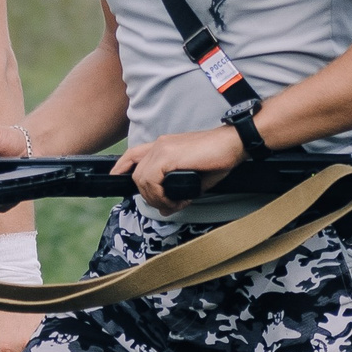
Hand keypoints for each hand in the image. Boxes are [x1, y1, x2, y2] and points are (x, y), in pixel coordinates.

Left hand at [115, 125, 246, 211]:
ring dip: (155, 198)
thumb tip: (166, 209)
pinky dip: (161, 195)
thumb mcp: (193, 177)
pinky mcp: (169, 155)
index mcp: (164, 145)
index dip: (121, 167)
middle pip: (136, 174)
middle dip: (147, 196)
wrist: (234, 143)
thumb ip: (176, 191)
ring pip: (142, 179)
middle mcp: (160, 145)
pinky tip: (176, 199)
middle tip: (167, 205)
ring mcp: (163, 148)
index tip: (116, 179)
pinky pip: (152, 180)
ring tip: (174, 203)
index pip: (133, 155)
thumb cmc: (218, 158)